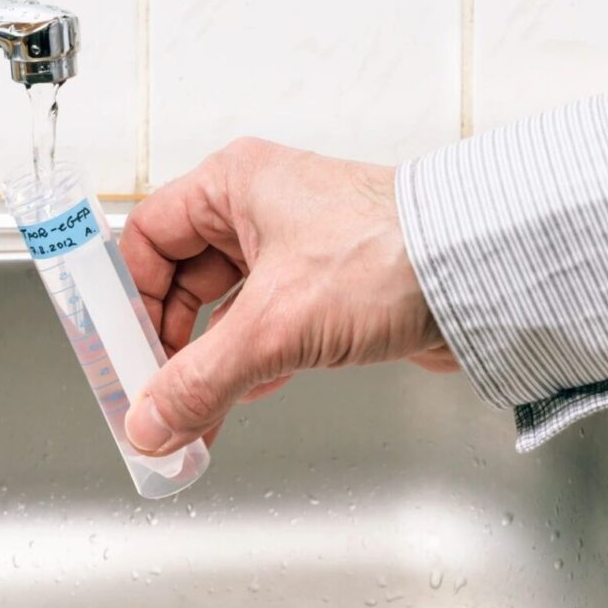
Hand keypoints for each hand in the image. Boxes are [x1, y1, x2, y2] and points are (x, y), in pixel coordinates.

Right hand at [119, 137, 456, 454]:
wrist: (488, 275)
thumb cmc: (393, 254)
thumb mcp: (273, 325)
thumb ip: (199, 380)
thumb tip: (151, 423)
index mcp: (234, 184)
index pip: (146, 239)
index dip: (128, 299)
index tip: (119, 352)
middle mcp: (260, 209)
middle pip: (180, 281)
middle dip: (167, 344)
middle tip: (155, 393)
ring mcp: (296, 250)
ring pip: (223, 311)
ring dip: (208, 363)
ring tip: (193, 412)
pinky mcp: (328, 289)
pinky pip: (264, 330)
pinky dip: (247, 367)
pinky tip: (239, 401)